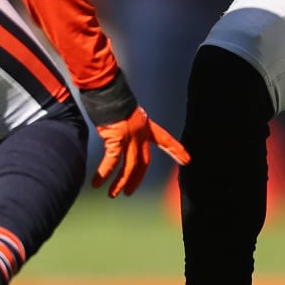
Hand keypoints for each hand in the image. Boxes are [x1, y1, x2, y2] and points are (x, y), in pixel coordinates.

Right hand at [81, 73, 188, 196]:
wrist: (107, 90)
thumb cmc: (111, 97)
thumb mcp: (125, 111)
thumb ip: (126, 123)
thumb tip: (118, 131)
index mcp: (145, 125)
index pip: (165, 139)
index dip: (175, 150)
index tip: (187, 160)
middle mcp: (139, 133)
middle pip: (143, 162)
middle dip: (137, 179)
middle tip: (130, 192)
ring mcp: (129, 137)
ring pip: (129, 167)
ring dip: (120, 183)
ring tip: (113, 195)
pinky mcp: (116, 140)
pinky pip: (112, 162)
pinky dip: (104, 174)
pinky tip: (97, 183)